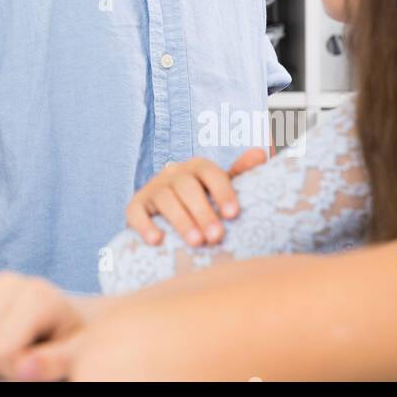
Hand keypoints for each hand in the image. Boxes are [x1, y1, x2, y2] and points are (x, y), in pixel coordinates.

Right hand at [0, 271, 102, 379]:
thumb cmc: (72, 337)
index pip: (1, 352)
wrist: (66, 317)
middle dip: (0, 367)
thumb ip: (53, 362)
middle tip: (25, 359)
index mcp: (35, 294)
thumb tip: (23, 368)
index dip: (18, 370)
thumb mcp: (76, 351)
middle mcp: (5, 284)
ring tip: (12, 353)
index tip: (37, 363)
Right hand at [125, 148, 266, 246]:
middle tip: (217, 236)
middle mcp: (174, 173)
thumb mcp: (220, 187)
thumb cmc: (202, 199)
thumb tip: (260, 154)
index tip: (233, 214)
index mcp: (198, 167)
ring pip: (164, 199)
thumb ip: (240, 173)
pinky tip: (157, 240)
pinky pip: (135, 212)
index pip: (210, 172)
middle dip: (202, 211)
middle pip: (187, 187)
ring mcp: (152, 189)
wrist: (165, 209)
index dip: (222, 191)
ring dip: (180, 220)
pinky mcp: (135, 206)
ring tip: (196, 242)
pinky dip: (144, 225)